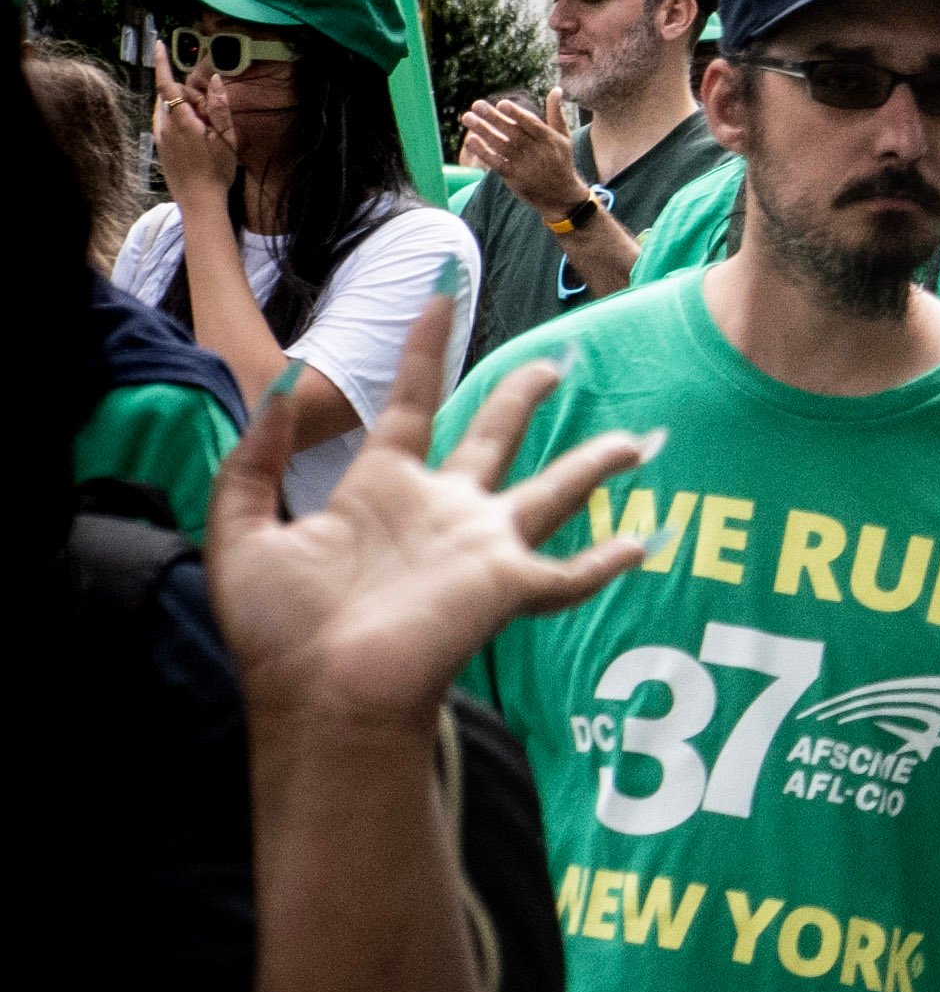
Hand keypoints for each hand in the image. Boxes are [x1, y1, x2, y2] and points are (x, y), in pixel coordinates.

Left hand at [151, 39, 240, 204]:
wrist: (200, 202)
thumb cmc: (216, 172)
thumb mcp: (227, 138)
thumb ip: (219, 107)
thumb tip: (215, 81)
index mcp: (182, 122)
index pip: (167, 85)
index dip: (162, 64)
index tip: (159, 45)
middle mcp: (165, 127)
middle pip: (170, 96)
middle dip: (189, 95)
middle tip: (211, 112)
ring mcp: (160, 138)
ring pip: (167, 109)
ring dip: (183, 107)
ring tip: (204, 126)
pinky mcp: (160, 148)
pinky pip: (166, 123)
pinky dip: (178, 118)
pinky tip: (195, 133)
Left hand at [208, 294, 656, 735]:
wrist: (317, 696)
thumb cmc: (279, 631)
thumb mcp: (242, 535)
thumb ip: (254, 465)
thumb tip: (281, 394)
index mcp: (383, 489)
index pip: (414, 402)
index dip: (428, 349)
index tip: (441, 296)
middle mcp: (443, 509)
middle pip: (497, 435)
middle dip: (525, 397)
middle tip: (555, 364)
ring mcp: (481, 547)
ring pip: (554, 492)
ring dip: (594, 466)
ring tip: (637, 442)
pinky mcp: (507, 585)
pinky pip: (569, 574)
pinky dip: (607, 562)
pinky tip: (644, 544)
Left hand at [459, 92, 589, 219]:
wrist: (561, 196)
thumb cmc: (561, 161)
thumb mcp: (563, 137)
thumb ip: (556, 113)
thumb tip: (556, 89)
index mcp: (549, 139)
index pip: (531, 124)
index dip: (516, 114)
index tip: (501, 104)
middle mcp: (537, 151)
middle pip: (512, 132)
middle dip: (493, 118)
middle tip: (476, 105)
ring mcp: (524, 165)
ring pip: (501, 145)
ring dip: (483, 131)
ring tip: (467, 118)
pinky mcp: (514, 177)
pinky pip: (496, 162)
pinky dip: (483, 152)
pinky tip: (471, 140)